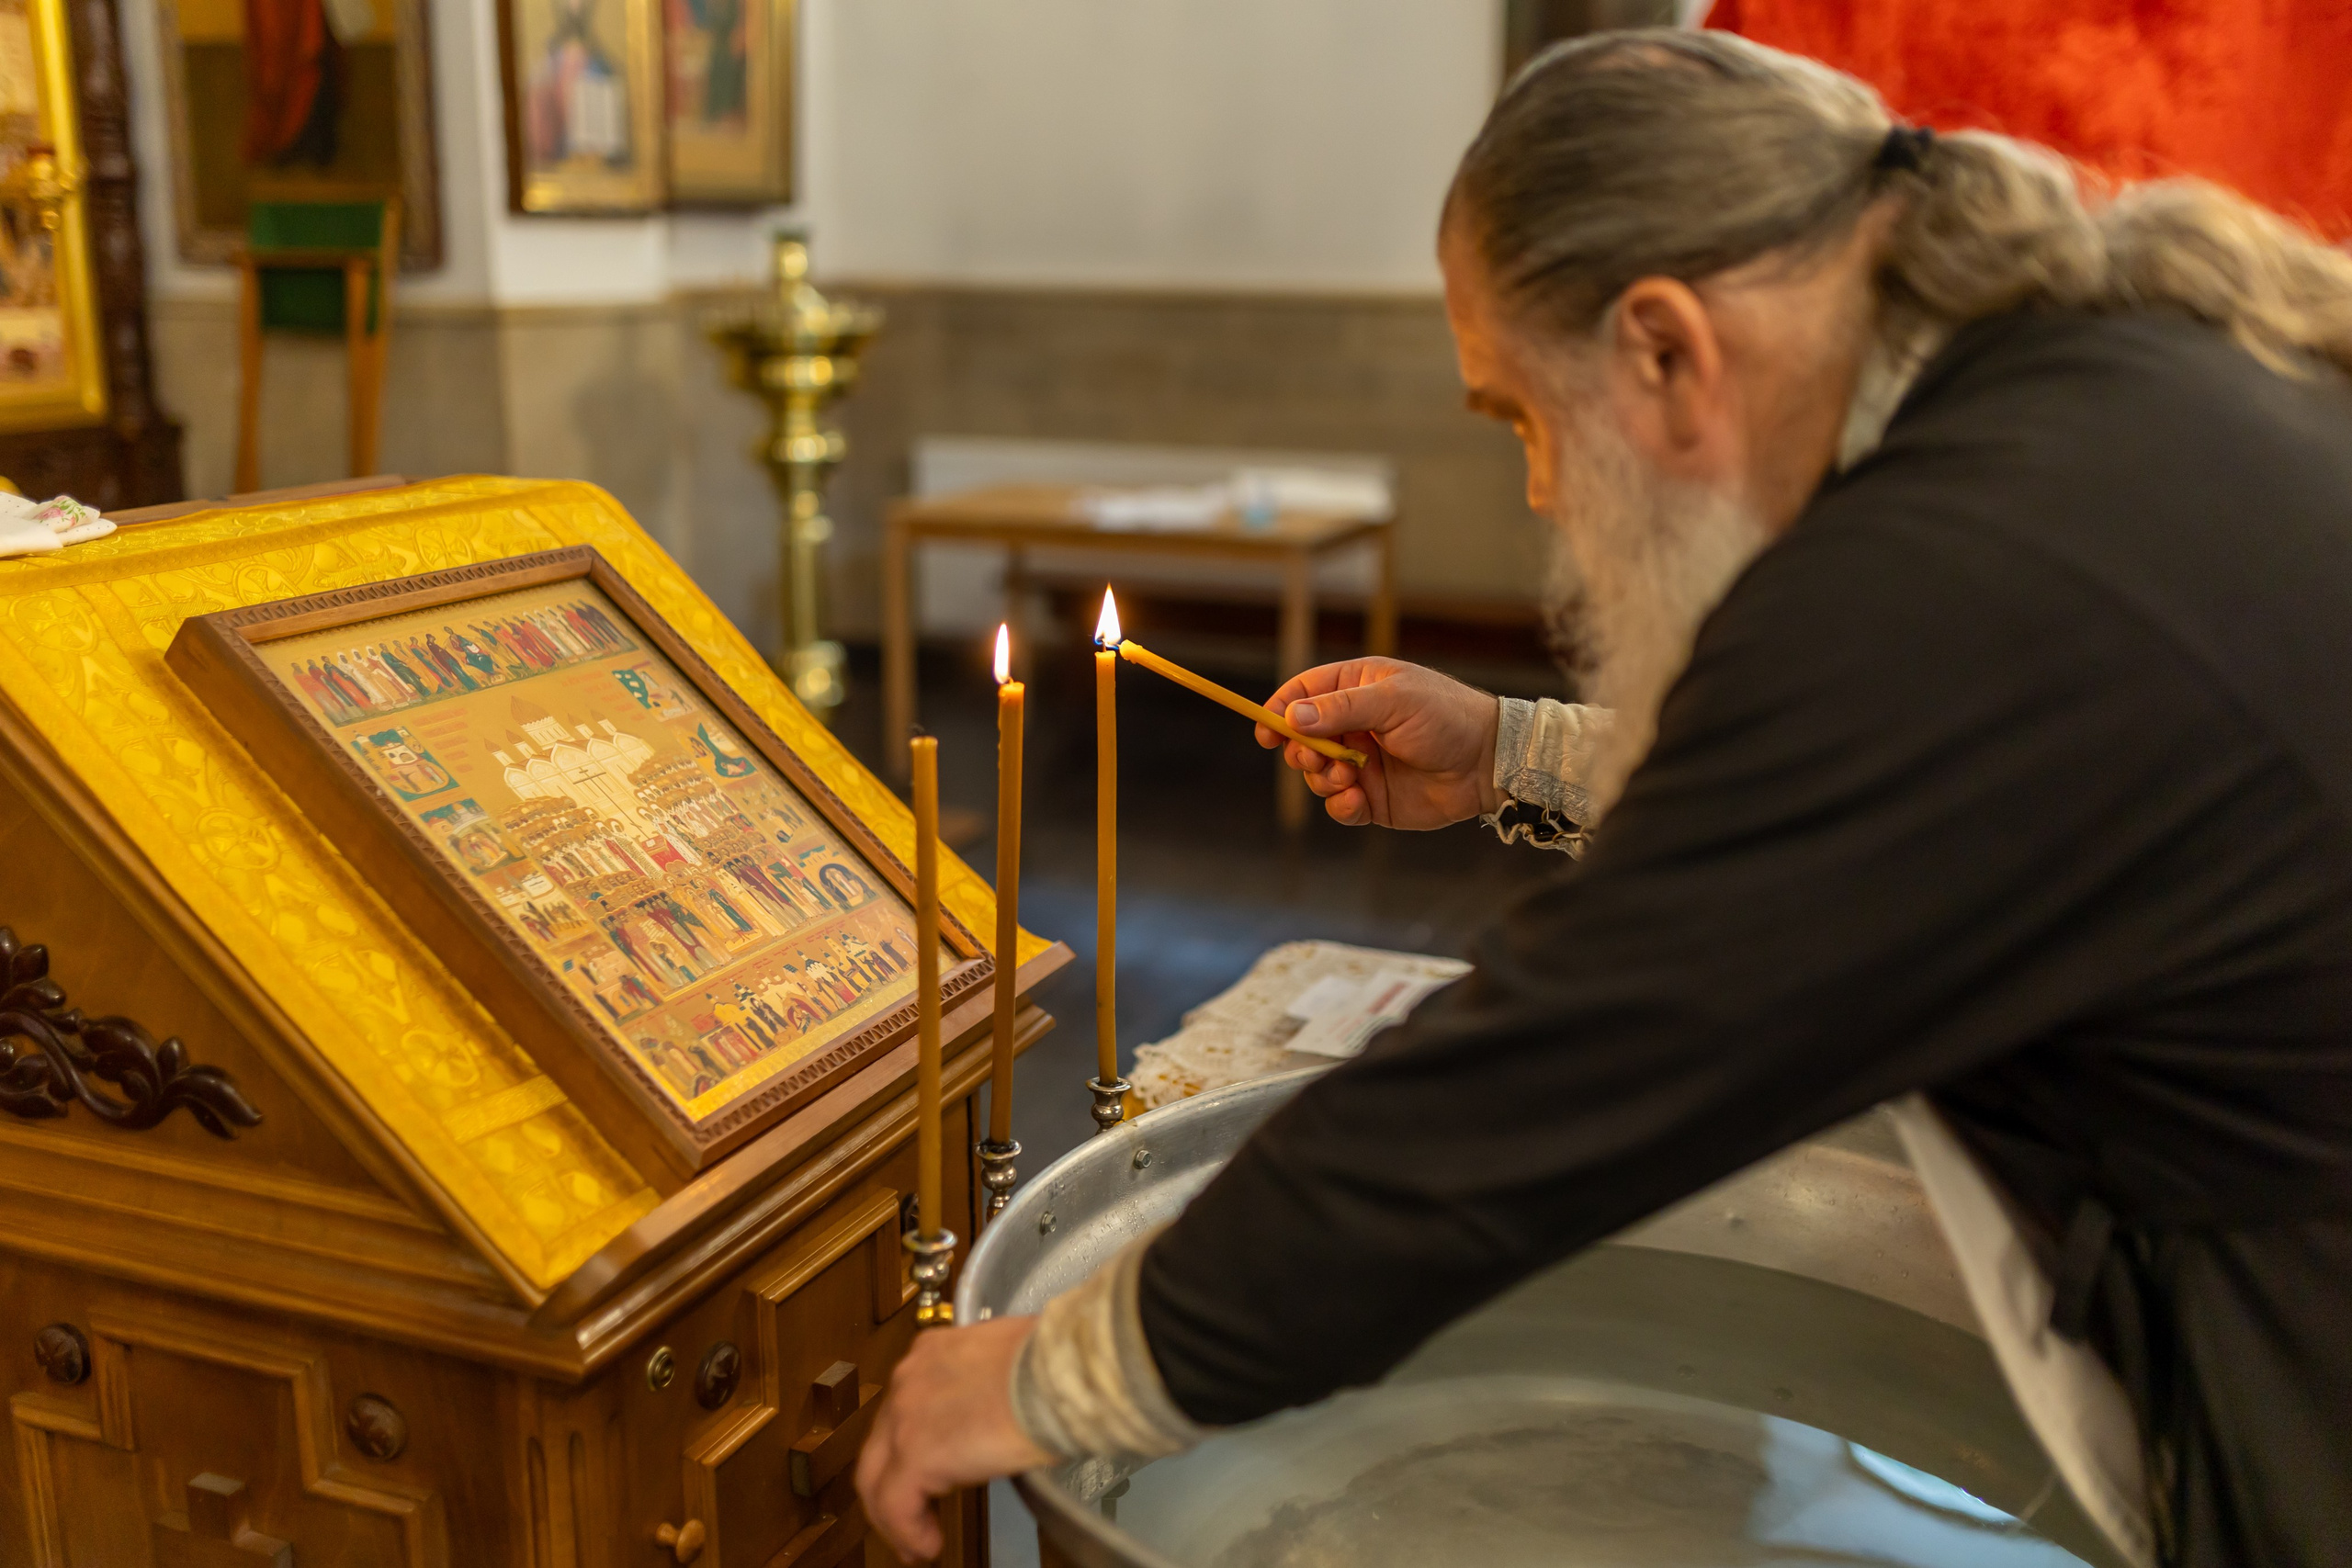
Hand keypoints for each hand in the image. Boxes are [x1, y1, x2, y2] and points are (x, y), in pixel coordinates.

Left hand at [857, 1317, 1051, 1562]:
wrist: (1057, 1373)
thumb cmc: (1051, 1364)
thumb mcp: (1006, 1362)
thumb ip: (988, 1384)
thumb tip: (1004, 1408)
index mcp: (932, 1353)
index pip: (905, 1409)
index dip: (909, 1446)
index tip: (928, 1473)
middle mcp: (909, 1380)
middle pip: (880, 1445)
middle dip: (889, 1485)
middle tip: (911, 1514)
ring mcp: (905, 1417)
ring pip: (876, 1477)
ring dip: (892, 1515)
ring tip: (914, 1543)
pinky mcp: (916, 1455)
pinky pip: (896, 1505)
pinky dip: (908, 1531)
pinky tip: (927, 1546)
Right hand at [1255, 658, 1500, 828]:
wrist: (1487, 763)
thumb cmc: (1446, 717)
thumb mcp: (1393, 701)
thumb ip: (1341, 708)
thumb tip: (1291, 716)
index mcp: (1357, 687)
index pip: (1303, 693)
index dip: (1279, 710)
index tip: (1265, 732)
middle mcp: (1354, 725)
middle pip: (1301, 738)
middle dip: (1300, 751)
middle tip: (1316, 757)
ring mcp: (1361, 763)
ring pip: (1315, 774)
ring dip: (1323, 779)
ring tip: (1351, 777)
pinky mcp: (1373, 798)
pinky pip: (1338, 806)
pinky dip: (1339, 806)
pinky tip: (1355, 800)